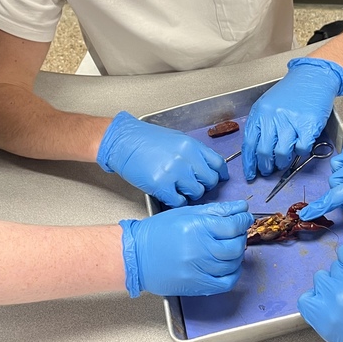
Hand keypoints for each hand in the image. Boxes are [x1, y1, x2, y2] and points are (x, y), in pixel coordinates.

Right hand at [97, 112, 228, 206]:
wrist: (123, 142)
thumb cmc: (146, 140)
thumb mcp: (177, 140)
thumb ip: (193, 153)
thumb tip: (207, 167)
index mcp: (192, 145)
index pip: (218, 163)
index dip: (220, 174)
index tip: (219, 179)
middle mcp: (186, 158)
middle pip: (210, 181)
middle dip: (203, 185)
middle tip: (191, 184)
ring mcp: (174, 171)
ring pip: (197, 193)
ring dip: (189, 194)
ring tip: (177, 187)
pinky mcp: (161, 185)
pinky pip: (179, 202)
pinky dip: (175, 201)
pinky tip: (168, 193)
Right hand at [119, 200, 253, 296]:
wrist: (136, 256)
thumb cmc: (158, 232)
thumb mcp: (186, 213)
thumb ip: (216, 211)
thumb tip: (241, 208)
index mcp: (196, 228)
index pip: (233, 226)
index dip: (243, 221)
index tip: (243, 219)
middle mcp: (199, 249)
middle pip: (236, 246)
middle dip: (240, 237)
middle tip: (235, 233)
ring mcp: (199, 270)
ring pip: (233, 264)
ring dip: (236, 255)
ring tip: (228, 248)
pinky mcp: (197, 285)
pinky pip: (226, 283)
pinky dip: (233, 274)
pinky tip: (227, 266)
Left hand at [242, 57, 342, 179]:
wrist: (313, 77)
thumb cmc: (291, 93)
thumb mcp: (268, 105)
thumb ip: (261, 125)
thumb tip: (256, 153)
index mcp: (260, 112)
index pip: (249, 143)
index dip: (249, 163)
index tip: (251, 174)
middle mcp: (272, 116)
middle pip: (264, 152)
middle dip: (265, 166)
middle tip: (269, 169)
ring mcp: (290, 120)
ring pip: (282, 153)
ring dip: (282, 162)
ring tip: (284, 161)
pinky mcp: (308, 124)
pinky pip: (301, 148)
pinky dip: (299, 153)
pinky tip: (299, 148)